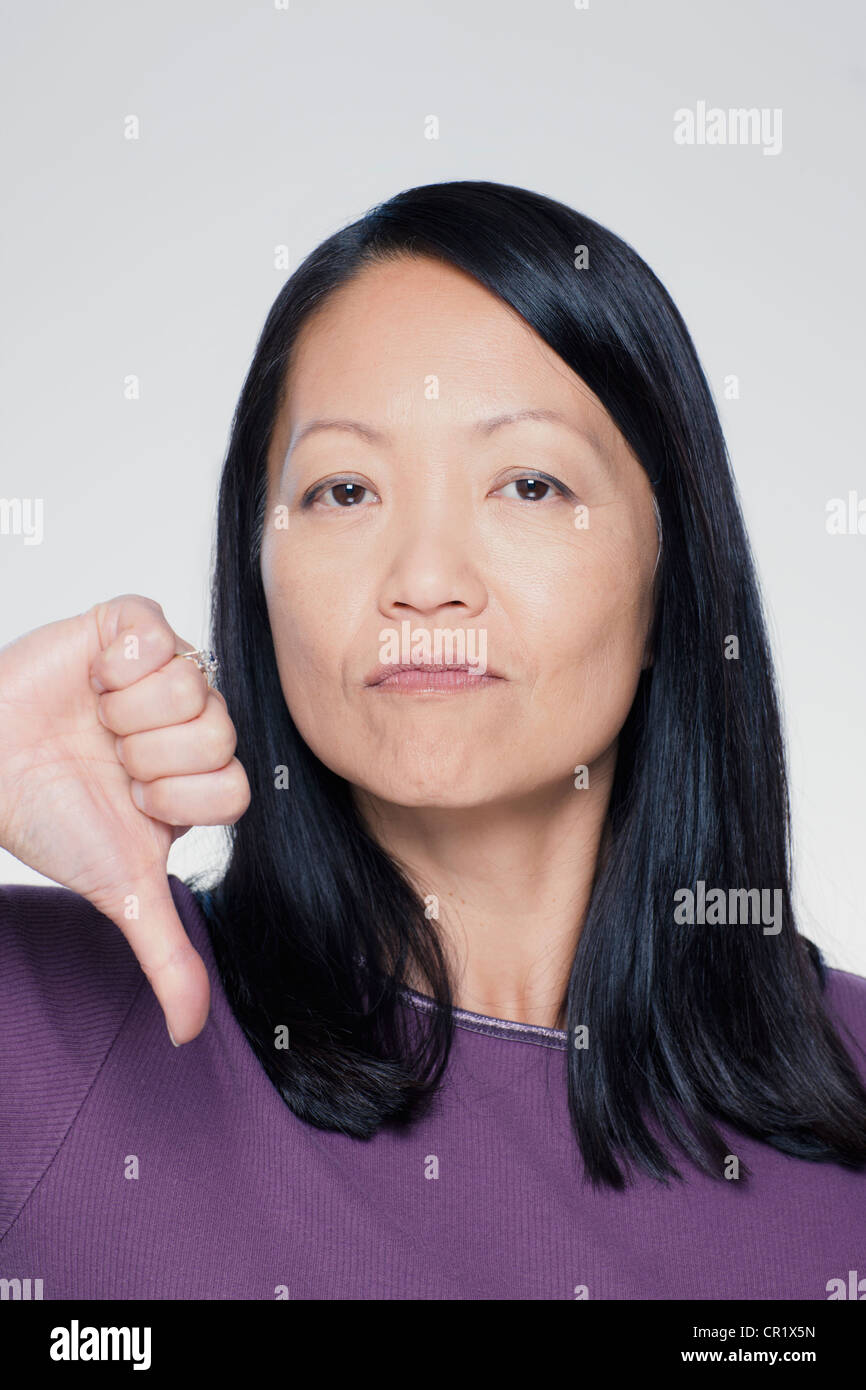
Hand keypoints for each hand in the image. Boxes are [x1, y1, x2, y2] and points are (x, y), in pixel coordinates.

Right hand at [0, 594, 249, 1042]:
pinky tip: (94, 678)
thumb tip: (186, 1033)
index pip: (236, 788)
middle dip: (148, 759)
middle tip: (110, 761)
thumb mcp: (118, 890)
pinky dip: (119, 656)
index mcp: (201, 780)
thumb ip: (166, 953)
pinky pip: (156, 627)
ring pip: (190, 682)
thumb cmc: (51, 819)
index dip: (176, 800)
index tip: (131, 802)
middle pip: (217, 734)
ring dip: (127, 713)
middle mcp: (193, 723)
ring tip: (95, 720)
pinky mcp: (129, 626)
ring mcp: (166, 672)